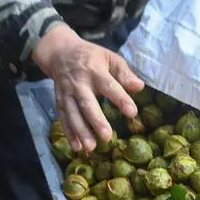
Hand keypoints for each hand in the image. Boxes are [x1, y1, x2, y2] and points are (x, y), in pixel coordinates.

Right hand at [32, 23, 143, 151]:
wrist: (60, 52)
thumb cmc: (91, 57)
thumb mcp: (109, 57)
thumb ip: (124, 73)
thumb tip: (140, 86)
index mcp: (94, 70)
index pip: (109, 85)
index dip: (120, 99)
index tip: (132, 112)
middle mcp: (79, 82)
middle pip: (87, 103)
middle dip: (96, 120)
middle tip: (107, 137)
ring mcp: (67, 93)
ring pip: (73, 113)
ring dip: (81, 131)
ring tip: (91, 148)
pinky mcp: (59, 101)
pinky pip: (64, 118)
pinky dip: (69, 133)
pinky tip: (77, 148)